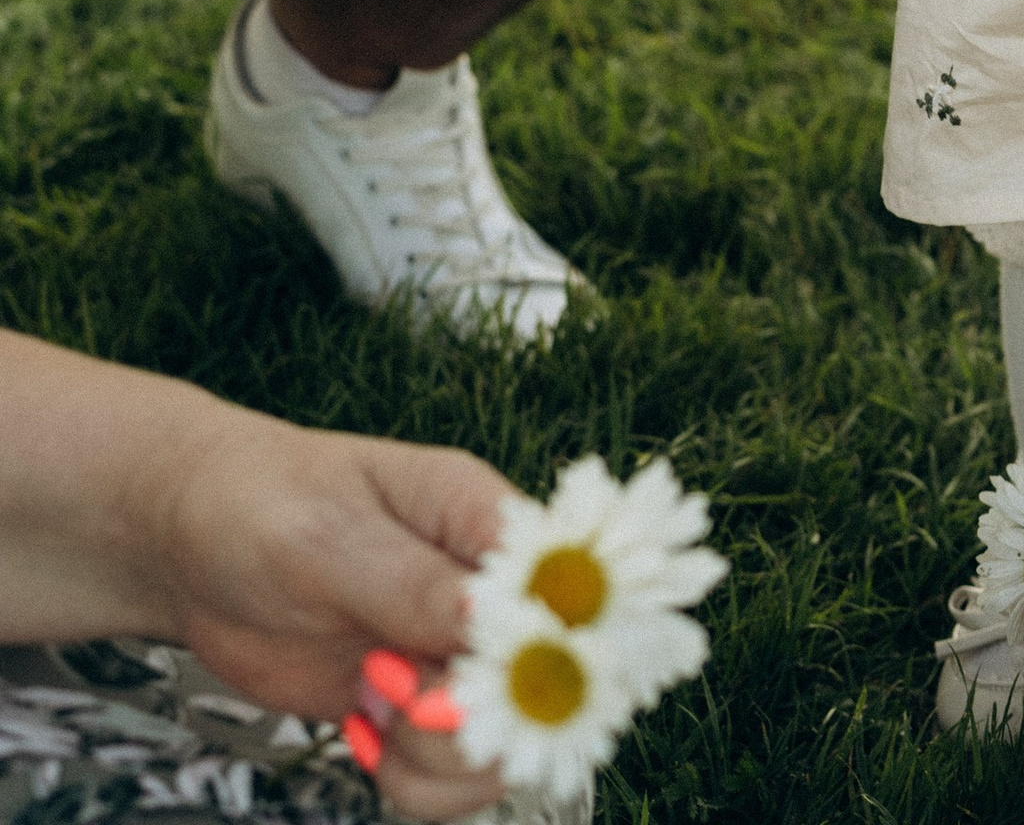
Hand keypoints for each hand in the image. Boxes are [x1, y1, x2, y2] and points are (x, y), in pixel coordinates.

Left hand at [146, 414, 512, 818]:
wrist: (192, 547)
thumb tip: (492, 620)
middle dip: (478, 721)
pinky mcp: (413, 705)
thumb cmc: (262, 504)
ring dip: (441, 761)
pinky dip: (415, 783)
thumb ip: (412, 583)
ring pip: (502, 744)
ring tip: (374, 713)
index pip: (566, 587)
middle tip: (403, 704)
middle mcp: (484, 593)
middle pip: (547, 685)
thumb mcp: (329, 535)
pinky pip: (449, 773)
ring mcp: (449, 655)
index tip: (489, 685)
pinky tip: (365, 736)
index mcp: (482, 521)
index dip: (552, 647)